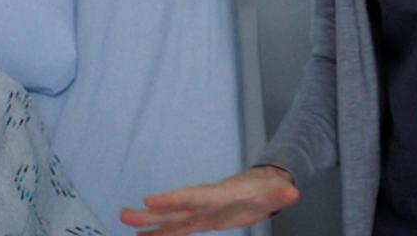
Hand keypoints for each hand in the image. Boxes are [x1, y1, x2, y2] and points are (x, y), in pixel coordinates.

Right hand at [118, 165, 299, 234]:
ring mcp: (200, 212)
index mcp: (219, 195)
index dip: (172, 199)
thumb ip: (281, 192)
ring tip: (124, 220)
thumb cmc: (267, 190)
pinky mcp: (201, 221)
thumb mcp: (276, 192)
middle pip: (174, 208)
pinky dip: (160, 232)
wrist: (261, 186)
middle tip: (124, 214)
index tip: (149, 200)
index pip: (193, 197)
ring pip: (171, 219)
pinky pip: (178, 228)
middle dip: (151, 212)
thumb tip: (292, 191)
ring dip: (149, 222)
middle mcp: (204, 203)